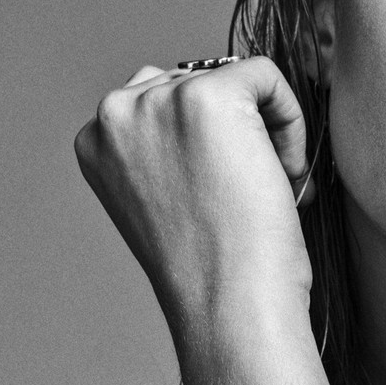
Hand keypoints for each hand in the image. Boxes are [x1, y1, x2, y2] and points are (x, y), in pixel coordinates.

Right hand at [74, 56, 315, 339]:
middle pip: (194, 85)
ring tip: (269, 188)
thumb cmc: (209, 275)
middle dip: (231, 134)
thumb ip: (160, 152)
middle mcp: (114, 112)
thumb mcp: (160, 203)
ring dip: (262, 130)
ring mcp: (159, 100)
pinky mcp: (208, 95)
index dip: (203, 148)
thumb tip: (202, 114)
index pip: (158, 105)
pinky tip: (287, 175)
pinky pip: (267, 77)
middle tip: (249, 197)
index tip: (219, 196)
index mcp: (94, 141)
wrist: (228, 307)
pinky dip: (291, 121)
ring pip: (233, 81)